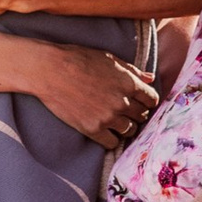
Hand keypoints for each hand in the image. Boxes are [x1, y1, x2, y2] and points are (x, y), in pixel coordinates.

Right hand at [26, 45, 156, 147]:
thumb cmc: (78, 59)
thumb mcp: (108, 59)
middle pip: (142, 115)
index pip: (152, 99)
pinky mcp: (93, 129)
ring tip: (115, 120)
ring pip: (130, 130)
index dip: (148, 100)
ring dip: (125, 126)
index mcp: (128, 83)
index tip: (141, 101)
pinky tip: (105, 130)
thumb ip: (132, 70)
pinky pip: (113, 143)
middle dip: (136, 112)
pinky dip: (111, 138)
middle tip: (127, 110)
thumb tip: (150, 78)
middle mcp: (122, 102)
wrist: (49, 70)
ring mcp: (108, 117)